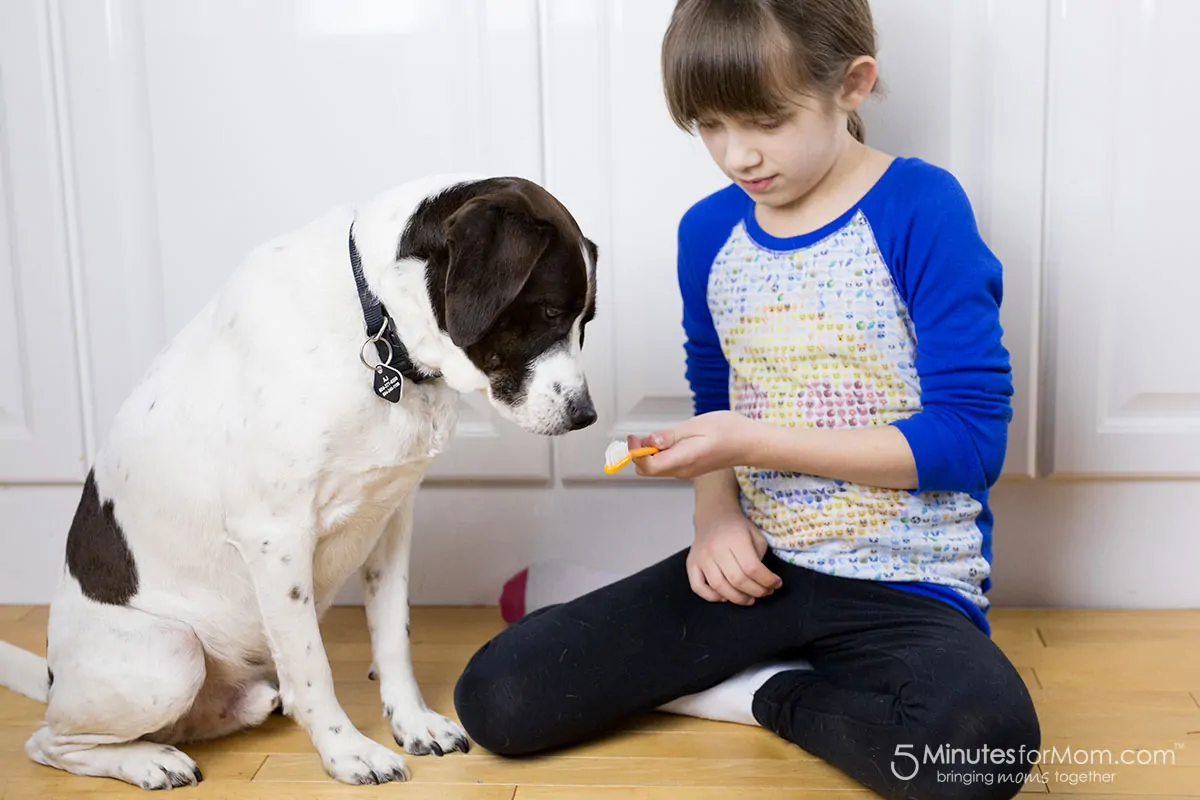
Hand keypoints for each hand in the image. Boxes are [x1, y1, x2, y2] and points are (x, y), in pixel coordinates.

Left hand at [629, 411, 756, 479]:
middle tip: (644, 435)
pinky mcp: (688, 468)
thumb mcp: (697, 426)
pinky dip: (659, 454)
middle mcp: (682, 471)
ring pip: (655, 468)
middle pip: (647, 470)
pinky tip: (668, 440)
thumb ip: (670, 436)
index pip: (648, 466)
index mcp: (683, 460)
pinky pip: (666, 464)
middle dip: (639, 454)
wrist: (748, 443)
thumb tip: (648, 441)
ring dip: (649, 453)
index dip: (635, 452)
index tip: (634, 437)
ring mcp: (685, 472)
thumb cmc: (728, 431)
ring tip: (660, 436)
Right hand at [687, 507, 780, 604]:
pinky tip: (725, 597)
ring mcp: (701, 557)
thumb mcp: (756, 535)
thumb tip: (763, 581)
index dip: (767, 580)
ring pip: (718, 586)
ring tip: (750, 599)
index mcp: (735, 539)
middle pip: (737, 579)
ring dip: (737, 598)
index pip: (752, 567)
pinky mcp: (691, 563)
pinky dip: (711, 597)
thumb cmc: (737, 528)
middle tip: (765, 593)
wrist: (713, 516)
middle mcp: (715, 548)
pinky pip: (697, 587)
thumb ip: (760, 557)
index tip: (776, 584)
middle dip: (756, 591)